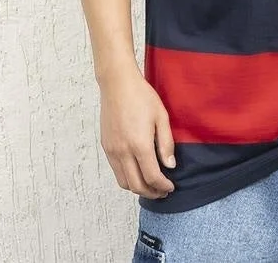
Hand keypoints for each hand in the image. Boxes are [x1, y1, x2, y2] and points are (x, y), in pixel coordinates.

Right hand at [98, 66, 176, 199]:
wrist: (117, 84)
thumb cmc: (142, 96)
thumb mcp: (161, 116)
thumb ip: (166, 143)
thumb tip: (170, 166)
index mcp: (139, 145)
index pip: (152, 177)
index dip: (163, 186)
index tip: (171, 187)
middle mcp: (123, 152)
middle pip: (136, 185)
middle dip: (151, 193)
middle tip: (163, 191)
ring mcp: (112, 150)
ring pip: (123, 182)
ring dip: (138, 188)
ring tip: (151, 185)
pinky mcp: (106, 146)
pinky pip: (116, 171)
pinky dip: (127, 178)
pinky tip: (138, 172)